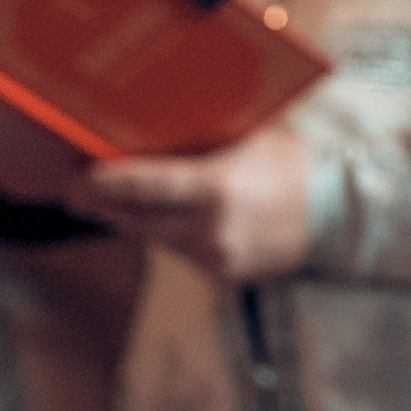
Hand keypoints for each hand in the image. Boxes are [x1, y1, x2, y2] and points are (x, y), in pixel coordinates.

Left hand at [65, 127, 310, 282]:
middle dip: (101, 207)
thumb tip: (144, 135)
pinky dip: (164, 235)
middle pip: (137, 221)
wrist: (337, 212)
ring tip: (104, 203)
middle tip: (72, 193)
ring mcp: (218, 258)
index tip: (75, 179)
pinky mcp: (226, 275)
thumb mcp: (240, 139)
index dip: (102, 185)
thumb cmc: (288, 163)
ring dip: (131, 222)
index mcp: (213, 189)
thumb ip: (195, 144)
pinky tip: (152, 220)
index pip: (140, 188)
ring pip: (157, 239)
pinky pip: (182, 252)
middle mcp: (211, 229)